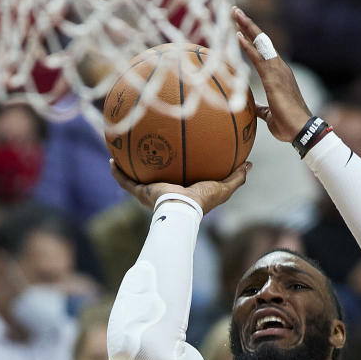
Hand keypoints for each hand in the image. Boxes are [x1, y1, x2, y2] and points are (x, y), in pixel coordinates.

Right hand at [108, 159, 250, 214]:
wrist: (182, 209)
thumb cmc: (202, 201)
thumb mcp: (223, 187)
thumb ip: (236, 177)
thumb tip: (249, 164)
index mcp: (182, 191)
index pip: (179, 178)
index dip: (177, 169)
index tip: (176, 157)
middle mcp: (164, 192)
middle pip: (154, 178)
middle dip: (149, 167)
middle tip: (146, 150)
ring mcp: (150, 193)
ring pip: (136, 179)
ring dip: (128, 168)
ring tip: (121, 152)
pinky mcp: (141, 192)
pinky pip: (125, 182)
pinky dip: (117, 173)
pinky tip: (111, 160)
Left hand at [233, 7, 313, 142]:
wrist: (301, 130)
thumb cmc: (288, 125)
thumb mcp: (270, 114)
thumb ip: (261, 108)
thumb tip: (252, 107)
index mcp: (280, 75)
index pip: (264, 51)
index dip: (253, 38)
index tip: (241, 28)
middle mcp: (280, 68)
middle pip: (262, 41)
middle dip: (248, 25)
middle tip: (236, 11)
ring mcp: (277, 71)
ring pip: (260, 43)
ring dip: (246, 28)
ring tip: (235, 14)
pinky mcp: (272, 78)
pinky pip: (257, 58)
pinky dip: (247, 46)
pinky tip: (238, 35)